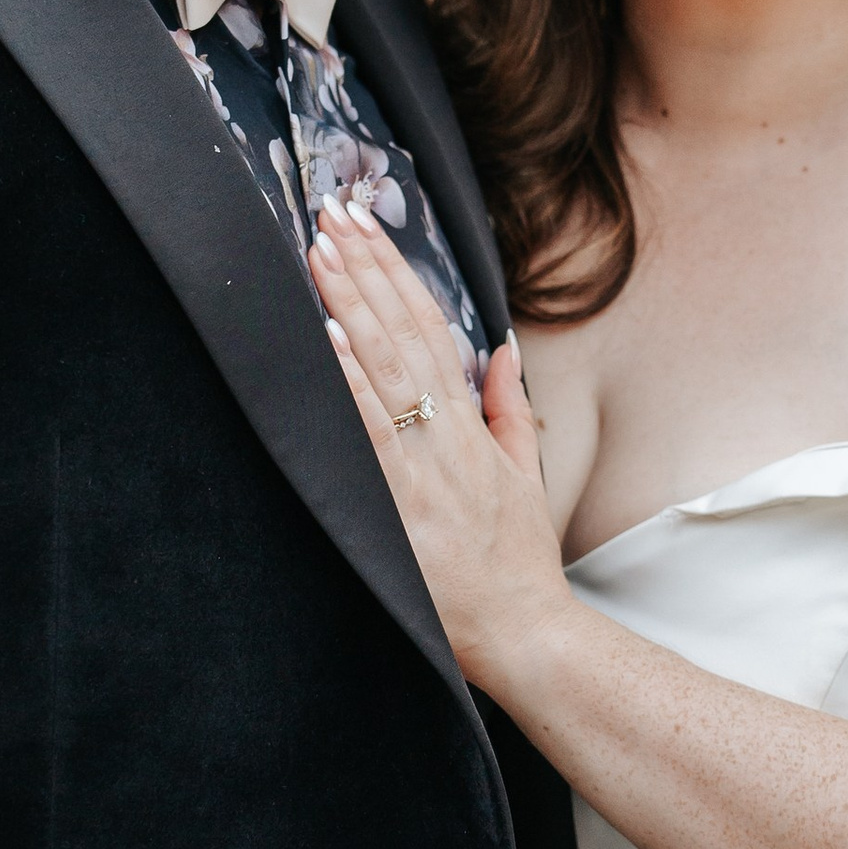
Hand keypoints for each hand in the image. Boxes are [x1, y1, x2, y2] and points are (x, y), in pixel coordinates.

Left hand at [310, 199, 576, 690]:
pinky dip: (351, 386)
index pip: (430, 328)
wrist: (527, 634)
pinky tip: (327, 341)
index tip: (362, 229)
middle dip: (365, 271)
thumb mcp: (523, 476)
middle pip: (403, 335)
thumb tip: (500, 350)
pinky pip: (371, 435)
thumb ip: (508, 409)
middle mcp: (449, 436)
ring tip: (320, 255)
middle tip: (331, 215)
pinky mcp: (404, 508)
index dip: (394, 274)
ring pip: (385, 371)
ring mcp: (426, 469)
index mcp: (473, 425)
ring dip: (350, 308)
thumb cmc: (519, 564)